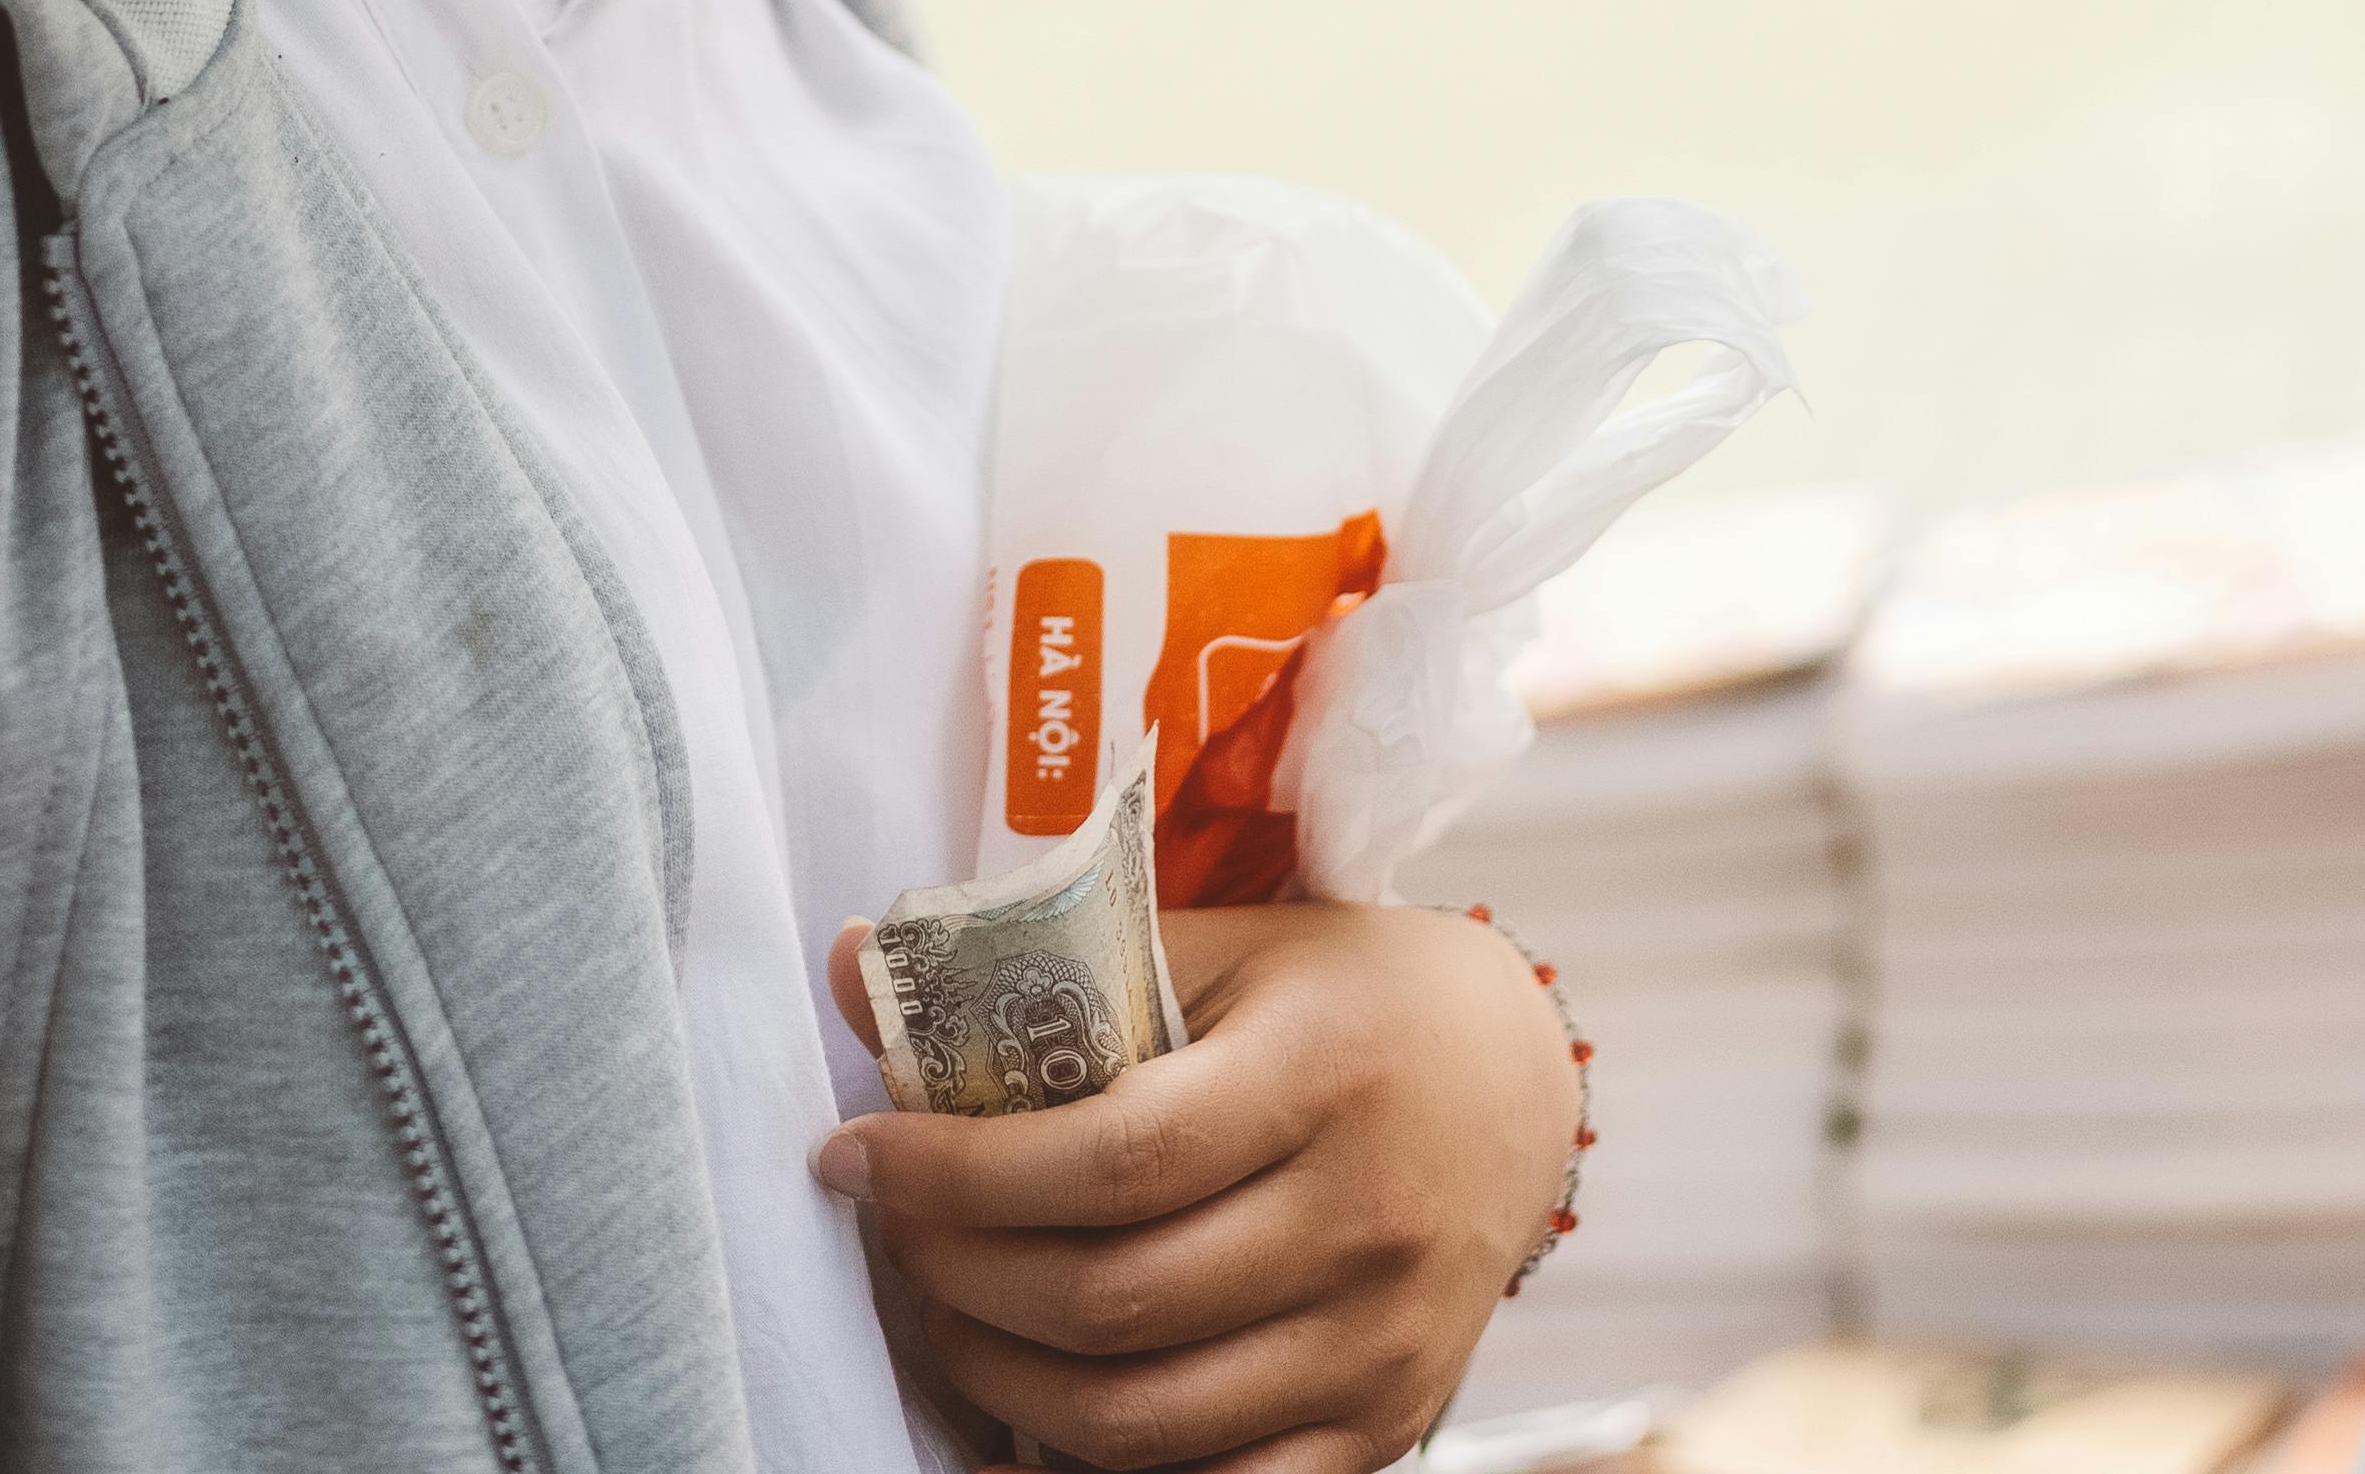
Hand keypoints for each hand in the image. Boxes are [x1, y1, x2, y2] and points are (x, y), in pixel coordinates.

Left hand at [816, 897, 1577, 1473]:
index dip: (965, 1172)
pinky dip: (1103, 1465)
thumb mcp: (1224, 943)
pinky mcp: (1379, 1430)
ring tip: (938, 1306)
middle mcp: (1359, 1222)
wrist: (1515, 1084)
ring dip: (1003, 1377)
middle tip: (886, 1227)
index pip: (1117, 1157)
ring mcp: (1375, 1347)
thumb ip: (1051, 957)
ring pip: (1147, 1419)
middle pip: (1117, 1300)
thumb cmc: (1341, 995)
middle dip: (960, 1274)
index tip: (856, 1149)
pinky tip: (1032, 1398)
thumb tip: (850, 957)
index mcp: (1320, 1075)